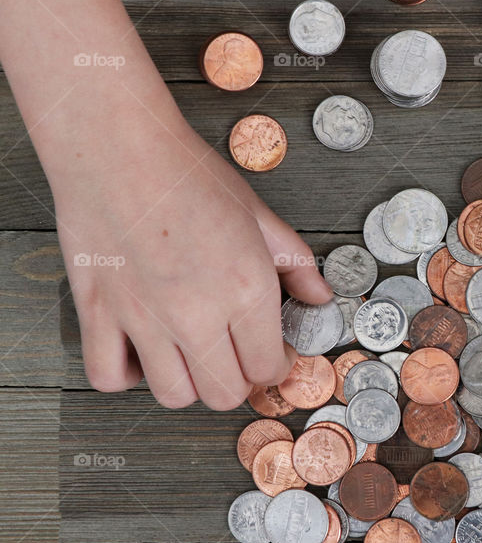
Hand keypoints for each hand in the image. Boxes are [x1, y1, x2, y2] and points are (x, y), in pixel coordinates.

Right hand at [56, 116, 332, 408]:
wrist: (117, 146)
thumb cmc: (188, 173)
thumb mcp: (259, 214)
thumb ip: (295, 263)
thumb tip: (321, 298)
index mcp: (245, 288)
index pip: (267, 368)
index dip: (275, 365)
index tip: (272, 354)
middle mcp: (197, 313)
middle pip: (225, 393)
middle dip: (239, 380)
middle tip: (238, 355)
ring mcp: (144, 319)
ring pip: (174, 396)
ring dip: (190, 383)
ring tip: (194, 354)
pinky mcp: (99, 313)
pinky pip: (109, 378)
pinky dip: (128, 376)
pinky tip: (143, 352)